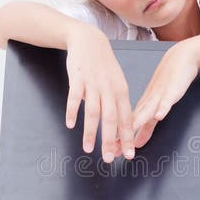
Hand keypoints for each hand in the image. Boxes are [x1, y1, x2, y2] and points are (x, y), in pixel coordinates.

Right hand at [65, 23, 135, 162]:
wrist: (89, 40)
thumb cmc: (103, 65)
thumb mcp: (116, 83)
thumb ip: (117, 104)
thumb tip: (120, 127)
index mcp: (121, 92)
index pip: (126, 119)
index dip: (127, 138)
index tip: (128, 154)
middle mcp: (109, 89)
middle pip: (111, 119)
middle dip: (110, 141)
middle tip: (108, 158)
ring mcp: (93, 84)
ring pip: (94, 112)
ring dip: (90, 132)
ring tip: (88, 149)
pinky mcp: (78, 78)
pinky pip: (75, 97)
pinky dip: (73, 111)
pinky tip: (71, 124)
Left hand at [113, 40, 199, 153]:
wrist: (180, 59)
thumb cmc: (167, 81)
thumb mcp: (155, 105)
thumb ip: (146, 124)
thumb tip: (136, 141)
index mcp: (142, 106)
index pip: (127, 125)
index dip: (119, 138)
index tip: (110, 150)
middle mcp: (147, 102)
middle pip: (133, 120)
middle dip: (123, 136)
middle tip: (114, 148)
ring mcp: (158, 96)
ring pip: (146, 110)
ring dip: (138, 122)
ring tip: (130, 131)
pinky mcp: (172, 91)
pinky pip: (167, 100)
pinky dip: (162, 108)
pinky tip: (159, 115)